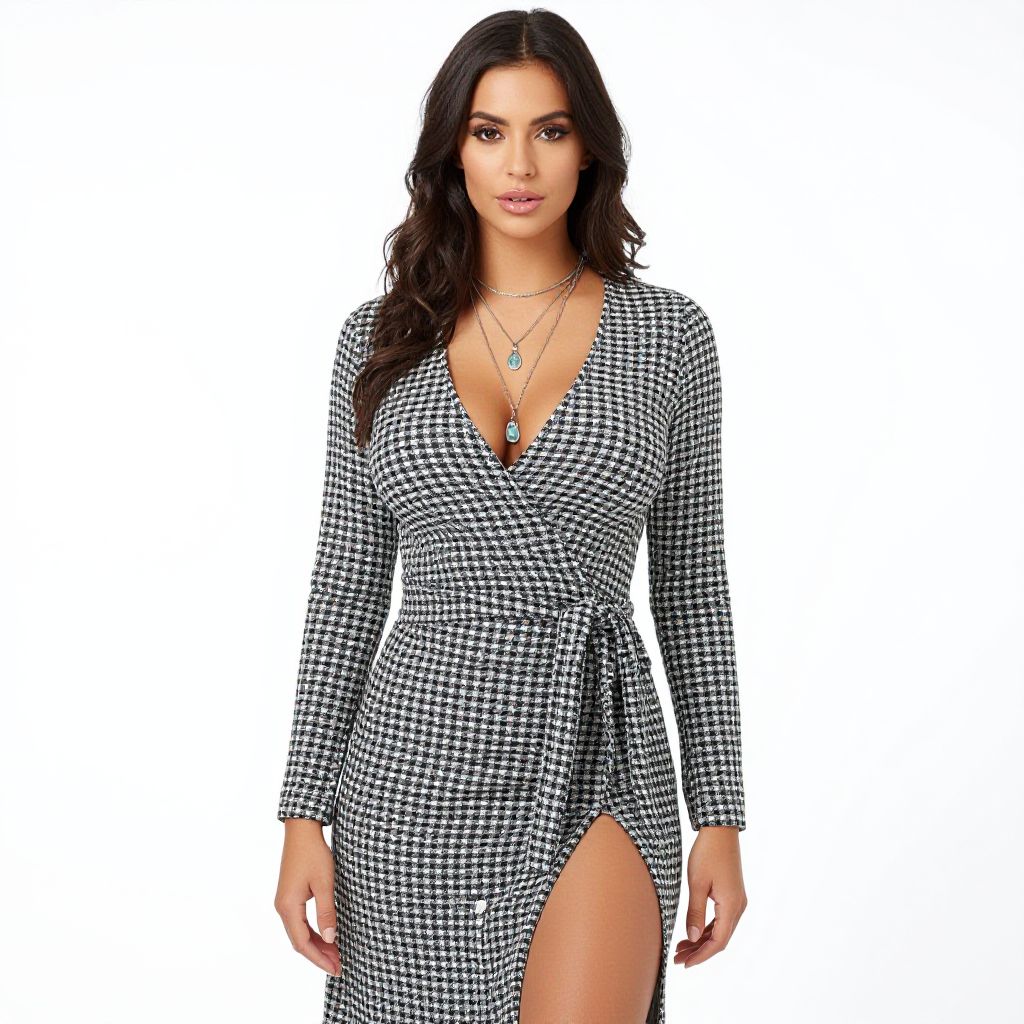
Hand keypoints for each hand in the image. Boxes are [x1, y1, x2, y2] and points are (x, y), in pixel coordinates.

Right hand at [274, 819, 341, 976]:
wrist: (301, 831)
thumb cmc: (313, 854)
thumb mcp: (325, 883)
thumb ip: (327, 912)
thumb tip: (332, 939)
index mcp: (288, 906)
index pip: (303, 943)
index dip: (319, 959)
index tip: (336, 968)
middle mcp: (282, 907)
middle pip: (299, 941)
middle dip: (319, 955)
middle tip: (339, 966)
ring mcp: (284, 902)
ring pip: (300, 932)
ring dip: (317, 945)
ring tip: (335, 955)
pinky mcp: (289, 896)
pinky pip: (300, 922)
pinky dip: (313, 933)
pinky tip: (326, 936)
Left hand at [675, 825, 746, 968]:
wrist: (720, 830)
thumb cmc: (707, 853)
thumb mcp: (697, 883)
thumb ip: (695, 912)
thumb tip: (691, 938)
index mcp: (732, 906)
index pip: (718, 942)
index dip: (701, 956)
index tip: (684, 964)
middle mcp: (738, 907)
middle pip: (720, 939)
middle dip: (699, 951)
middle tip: (677, 958)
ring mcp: (737, 901)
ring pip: (720, 930)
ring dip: (701, 940)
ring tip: (681, 948)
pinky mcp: (732, 894)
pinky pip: (721, 919)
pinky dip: (706, 928)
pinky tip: (692, 931)